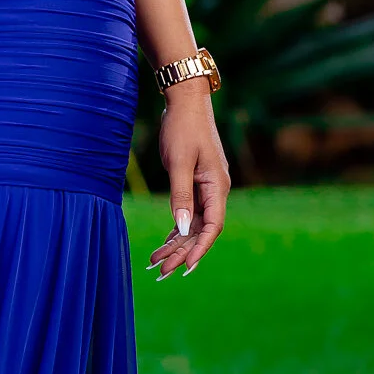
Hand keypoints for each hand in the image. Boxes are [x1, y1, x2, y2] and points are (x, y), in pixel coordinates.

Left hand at [146, 85, 230, 279]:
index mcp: (218, 186)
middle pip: (201, 231)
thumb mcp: (178, 162)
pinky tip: (164, 244)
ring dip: (176, 244)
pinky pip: (188, 213)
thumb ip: (180, 196)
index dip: (199, 249)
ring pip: (193, 225)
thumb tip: (180, 229)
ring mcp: (206, 187)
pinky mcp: (195, 183)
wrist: (185, 101)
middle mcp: (215, 190)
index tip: (185, 268)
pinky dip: (175, 229)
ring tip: (156, 263)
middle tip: (161, 272)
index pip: (212, 227)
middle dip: (181, 252)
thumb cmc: (183, 128)